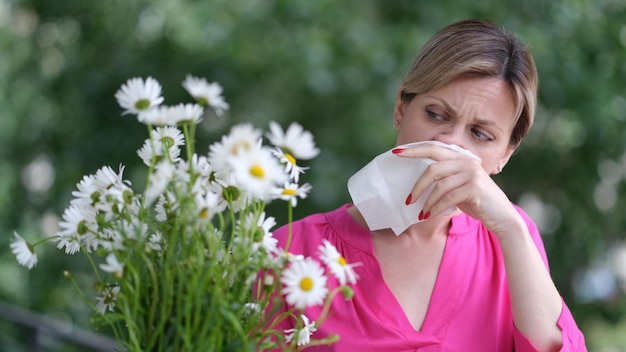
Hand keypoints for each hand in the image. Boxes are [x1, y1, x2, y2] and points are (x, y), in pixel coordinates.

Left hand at [395, 144, 520, 235]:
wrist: (502, 217)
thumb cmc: (476, 202)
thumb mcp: (459, 186)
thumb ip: (445, 177)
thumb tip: (418, 179)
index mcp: (462, 158)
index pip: (434, 148)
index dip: (415, 149)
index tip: (396, 152)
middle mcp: (467, 162)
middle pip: (433, 168)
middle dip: (417, 185)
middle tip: (407, 199)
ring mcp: (472, 174)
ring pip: (439, 186)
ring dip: (427, 202)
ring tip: (421, 213)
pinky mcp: (474, 188)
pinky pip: (448, 198)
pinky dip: (436, 208)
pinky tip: (430, 215)